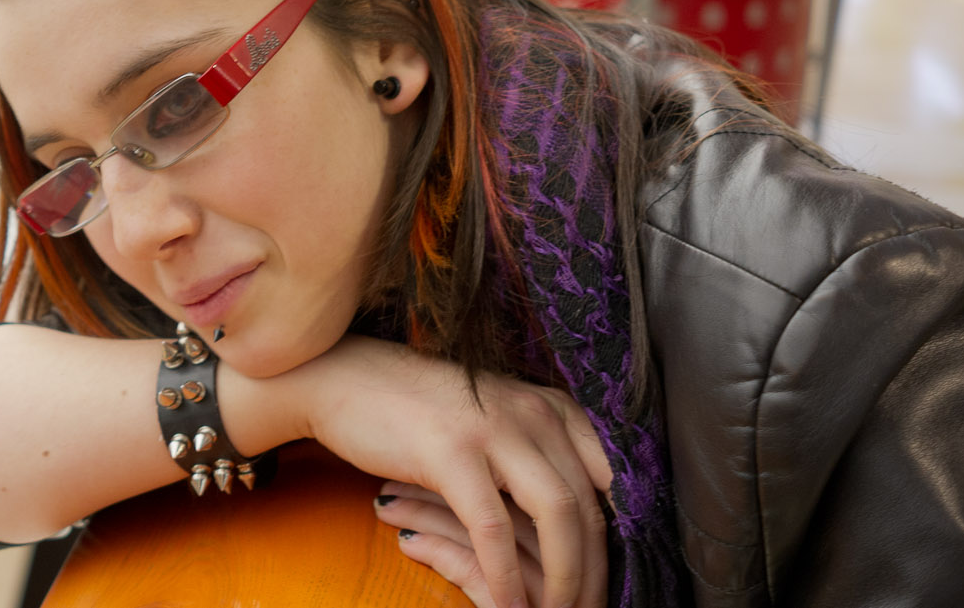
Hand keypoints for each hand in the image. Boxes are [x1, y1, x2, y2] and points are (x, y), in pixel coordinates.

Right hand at [289, 335, 610, 607]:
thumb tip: (574, 523)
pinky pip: (492, 528)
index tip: (611, 578)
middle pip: (591, 505)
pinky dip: (504, 576)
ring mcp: (494, 430)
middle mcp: (535, 413)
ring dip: (563, 579)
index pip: (611, 479)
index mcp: (552, 407)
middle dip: (595, 571)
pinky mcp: (452, 453)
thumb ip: (533, 456)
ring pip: (557, 516)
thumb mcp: (493, 421)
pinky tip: (505, 605)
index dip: (619, 537)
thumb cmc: (417, 409)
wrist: (345, 378)